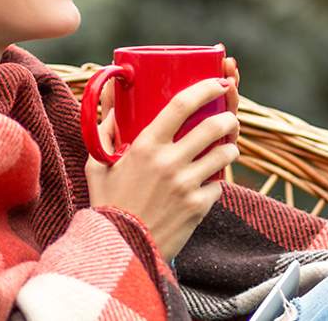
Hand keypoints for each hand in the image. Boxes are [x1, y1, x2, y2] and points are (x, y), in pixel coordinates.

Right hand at [86, 76, 240, 260]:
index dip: (205, 89)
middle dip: (229, 118)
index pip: (181, 106)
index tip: (218, 82)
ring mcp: (187, 185)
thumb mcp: (98, 161)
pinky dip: (217, 180)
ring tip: (224, 147)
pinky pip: (219, 185)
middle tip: (229, 117)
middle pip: (213, 128)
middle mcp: (169, 162)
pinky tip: (207, 180)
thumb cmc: (107, 201)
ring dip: (229, 148)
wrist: (121, 245)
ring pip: (225, 155)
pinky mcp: (199, 207)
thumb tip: (109, 95)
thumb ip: (106, 127)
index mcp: (144, 145)